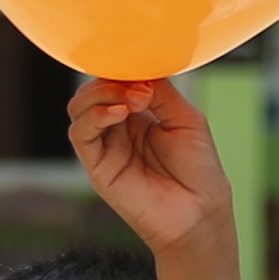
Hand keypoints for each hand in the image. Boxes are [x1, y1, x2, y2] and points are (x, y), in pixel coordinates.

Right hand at [68, 77, 229, 258]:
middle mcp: (117, 128)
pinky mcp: (97, 167)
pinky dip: (95, 116)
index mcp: (138, 113)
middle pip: (91, 90)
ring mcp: (106, 146)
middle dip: (110, 80)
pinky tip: (120, 113)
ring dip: (102, 94)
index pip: (114, 80)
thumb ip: (161, 92)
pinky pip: (80, 134)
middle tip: (140, 89)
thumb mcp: (185, 118)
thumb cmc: (198, 169)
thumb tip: (137, 72)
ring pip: (79, 108)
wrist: (199, 212)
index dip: (122, 69)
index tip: (142, 67)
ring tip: (134, 100)